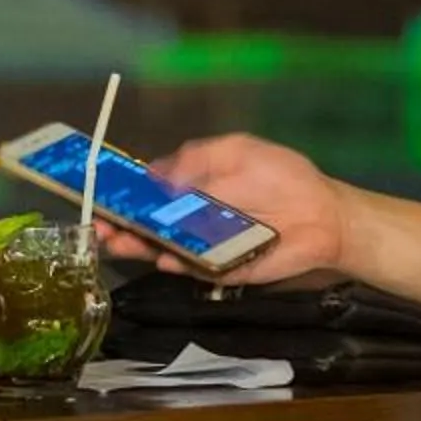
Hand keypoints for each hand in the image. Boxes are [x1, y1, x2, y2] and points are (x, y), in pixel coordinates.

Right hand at [98, 133, 348, 283]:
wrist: (321, 215)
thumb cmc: (282, 177)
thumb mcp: (237, 151)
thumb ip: (197, 159)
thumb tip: (156, 172)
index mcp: (194, 184)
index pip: (149, 190)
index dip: (124, 192)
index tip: (99, 192)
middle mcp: (192, 216)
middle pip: (148, 223)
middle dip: (121, 223)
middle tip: (100, 225)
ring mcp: (203, 245)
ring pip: (162, 248)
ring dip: (138, 245)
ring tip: (117, 242)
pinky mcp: (219, 269)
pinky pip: (192, 268)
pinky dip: (176, 264)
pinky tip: (163, 257)